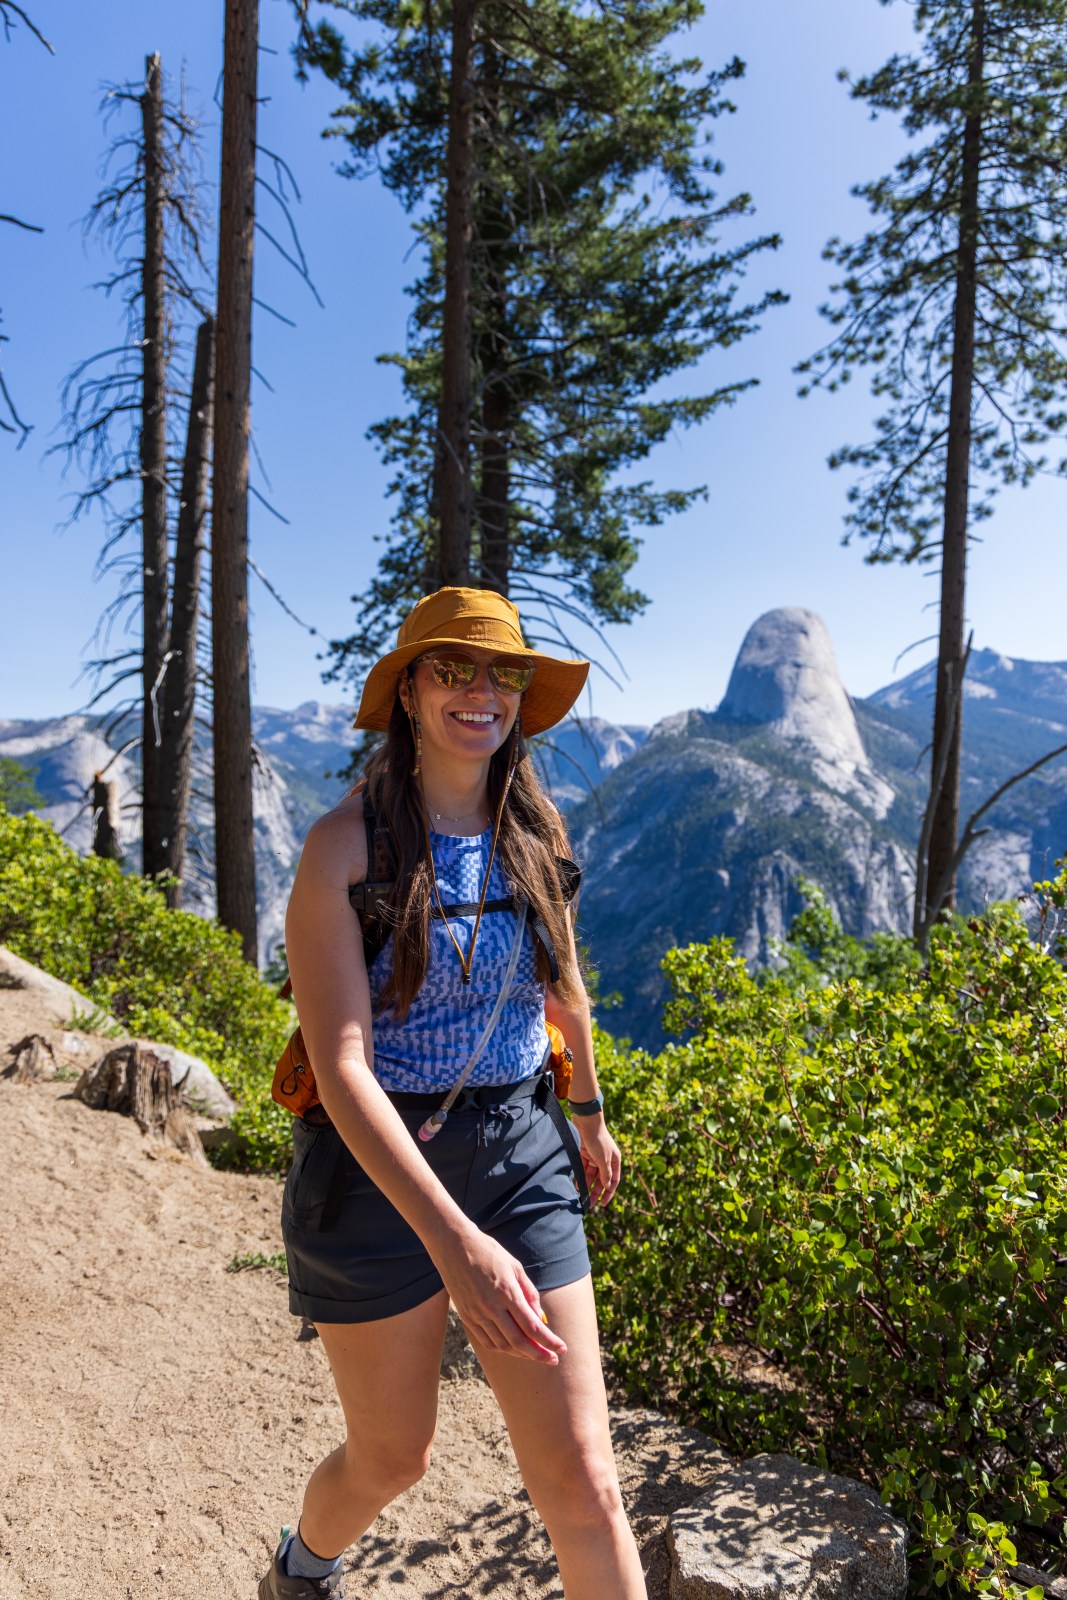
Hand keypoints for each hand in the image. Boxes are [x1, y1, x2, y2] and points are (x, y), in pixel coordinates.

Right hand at [434, 1225, 568, 1364]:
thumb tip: (540, 1319)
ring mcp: (476, 1314)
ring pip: (503, 1345)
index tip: (562, 1348)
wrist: (454, 1246)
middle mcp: (491, 1306)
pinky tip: (514, 1348)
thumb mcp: (515, 1267)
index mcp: (506, 1292)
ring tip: (536, 1354)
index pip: (532, 1326)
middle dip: (539, 1355)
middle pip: (519, 1342)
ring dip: (522, 1354)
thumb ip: (529, 1294)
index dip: (549, 1341)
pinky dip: (503, 1349)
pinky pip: (487, 1342)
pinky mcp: (466, 1318)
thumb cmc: (489, 1253)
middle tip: (553, 1360)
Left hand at [574, 1113, 621, 1206]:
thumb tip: (607, 1186)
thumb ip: (605, 1174)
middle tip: (589, 1204)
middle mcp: (605, 1160)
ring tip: (581, 1197)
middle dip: (595, 1192)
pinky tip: (576, 1186)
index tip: (603, 1203)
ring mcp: (594, 1157)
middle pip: (601, 1180)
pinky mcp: (584, 1154)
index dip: (609, 1193)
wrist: (586, 1122)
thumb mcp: (604, 1159)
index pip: (613, 1181)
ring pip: (590, 1176)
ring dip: (587, 1186)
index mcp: (615, 1161)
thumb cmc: (598, 1139)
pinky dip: (580, 1177)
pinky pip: (582, 1169)